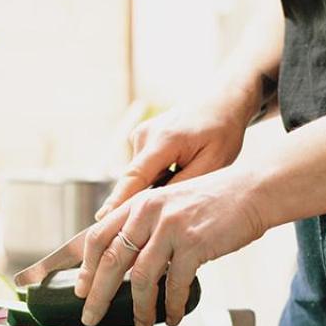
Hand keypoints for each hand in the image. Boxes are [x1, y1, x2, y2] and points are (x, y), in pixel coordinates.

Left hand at [15, 166, 266, 325]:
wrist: (253, 191)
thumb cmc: (214, 202)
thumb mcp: (171, 204)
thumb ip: (147, 225)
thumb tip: (127, 262)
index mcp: (139, 203)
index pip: (98, 236)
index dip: (85, 267)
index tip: (80, 289)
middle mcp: (148, 212)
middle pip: (110, 261)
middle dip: (98, 295)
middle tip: (92, 317)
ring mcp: (170, 227)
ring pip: (140, 278)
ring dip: (139, 308)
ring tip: (141, 325)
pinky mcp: (193, 244)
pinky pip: (174, 284)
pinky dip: (170, 306)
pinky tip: (172, 316)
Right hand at [96, 90, 255, 218]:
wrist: (222, 102)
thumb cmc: (222, 131)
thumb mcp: (213, 163)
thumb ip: (183, 185)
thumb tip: (157, 207)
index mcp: (163, 140)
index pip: (134, 177)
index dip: (118, 202)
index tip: (102, 221)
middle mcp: (145, 135)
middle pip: (134, 180)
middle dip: (141, 202)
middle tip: (155, 222)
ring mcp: (141, 134)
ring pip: (140, 175)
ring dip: (154, 187)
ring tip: (183, 180)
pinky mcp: (142, 138)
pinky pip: (144, 167)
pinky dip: (156, 177)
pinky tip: (178, 172)